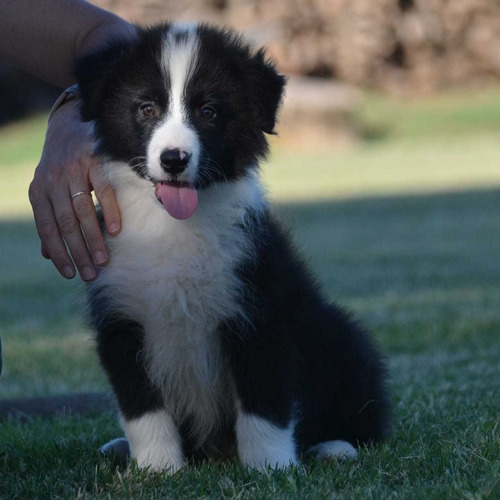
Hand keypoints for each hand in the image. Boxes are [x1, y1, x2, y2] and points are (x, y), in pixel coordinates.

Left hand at [29, 98, 120, 280]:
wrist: (70, 125)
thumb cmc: (60, 166)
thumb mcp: (48, 191)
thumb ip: (49, 220)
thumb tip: (46, 254)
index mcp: (38, 192)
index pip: (47, 228)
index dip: (58, 252)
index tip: (70, 273)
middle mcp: (52, 181)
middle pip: (65, 223)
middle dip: (78, 251)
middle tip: (90, 273)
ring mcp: (73, 170)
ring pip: (82, 210)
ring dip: (93, 238)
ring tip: (103, 259)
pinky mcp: (94, 161)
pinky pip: (102, 190)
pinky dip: (109, 211)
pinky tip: (115, 230)